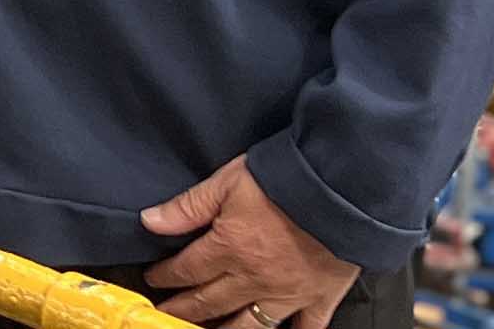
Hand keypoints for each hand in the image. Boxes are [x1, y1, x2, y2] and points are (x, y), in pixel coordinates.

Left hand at [142, 156, 358, 328]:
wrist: (343, 188)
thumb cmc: (286, 179)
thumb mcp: (228, 181)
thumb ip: (189, 206)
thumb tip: (150, 221)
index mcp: (229, 249)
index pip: (186, 270)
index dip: (165, 275)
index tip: (154, 278)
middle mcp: (254, 279)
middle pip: (209, 303)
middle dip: (183, 309)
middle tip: (167, 312)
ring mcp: (288, 293)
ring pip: (249, 325)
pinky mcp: (320, 296)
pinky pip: (306, 327)